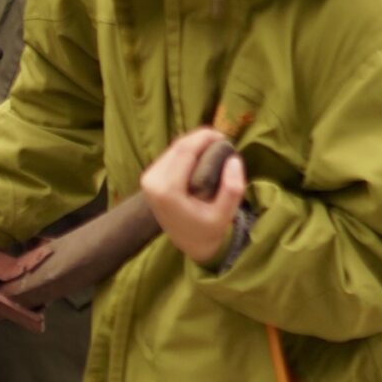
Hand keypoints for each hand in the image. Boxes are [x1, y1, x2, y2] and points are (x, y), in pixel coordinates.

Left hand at [140, 127, 247, 267]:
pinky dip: (186, 152)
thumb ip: (232, 188)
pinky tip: (201, 155)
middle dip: (201, 138)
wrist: (188, 244)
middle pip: (178, 146)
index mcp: (167, 190)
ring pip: (173, 148)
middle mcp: (152, 181)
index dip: (204, 137)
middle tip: (222, 141)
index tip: (224, 137)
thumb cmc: (207, 231)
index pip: (185, 150)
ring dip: (194, 144)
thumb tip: (233, 159)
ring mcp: (148, 179)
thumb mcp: (224, 215)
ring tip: (214, 148)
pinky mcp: (149, 178)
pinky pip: (169, 155)